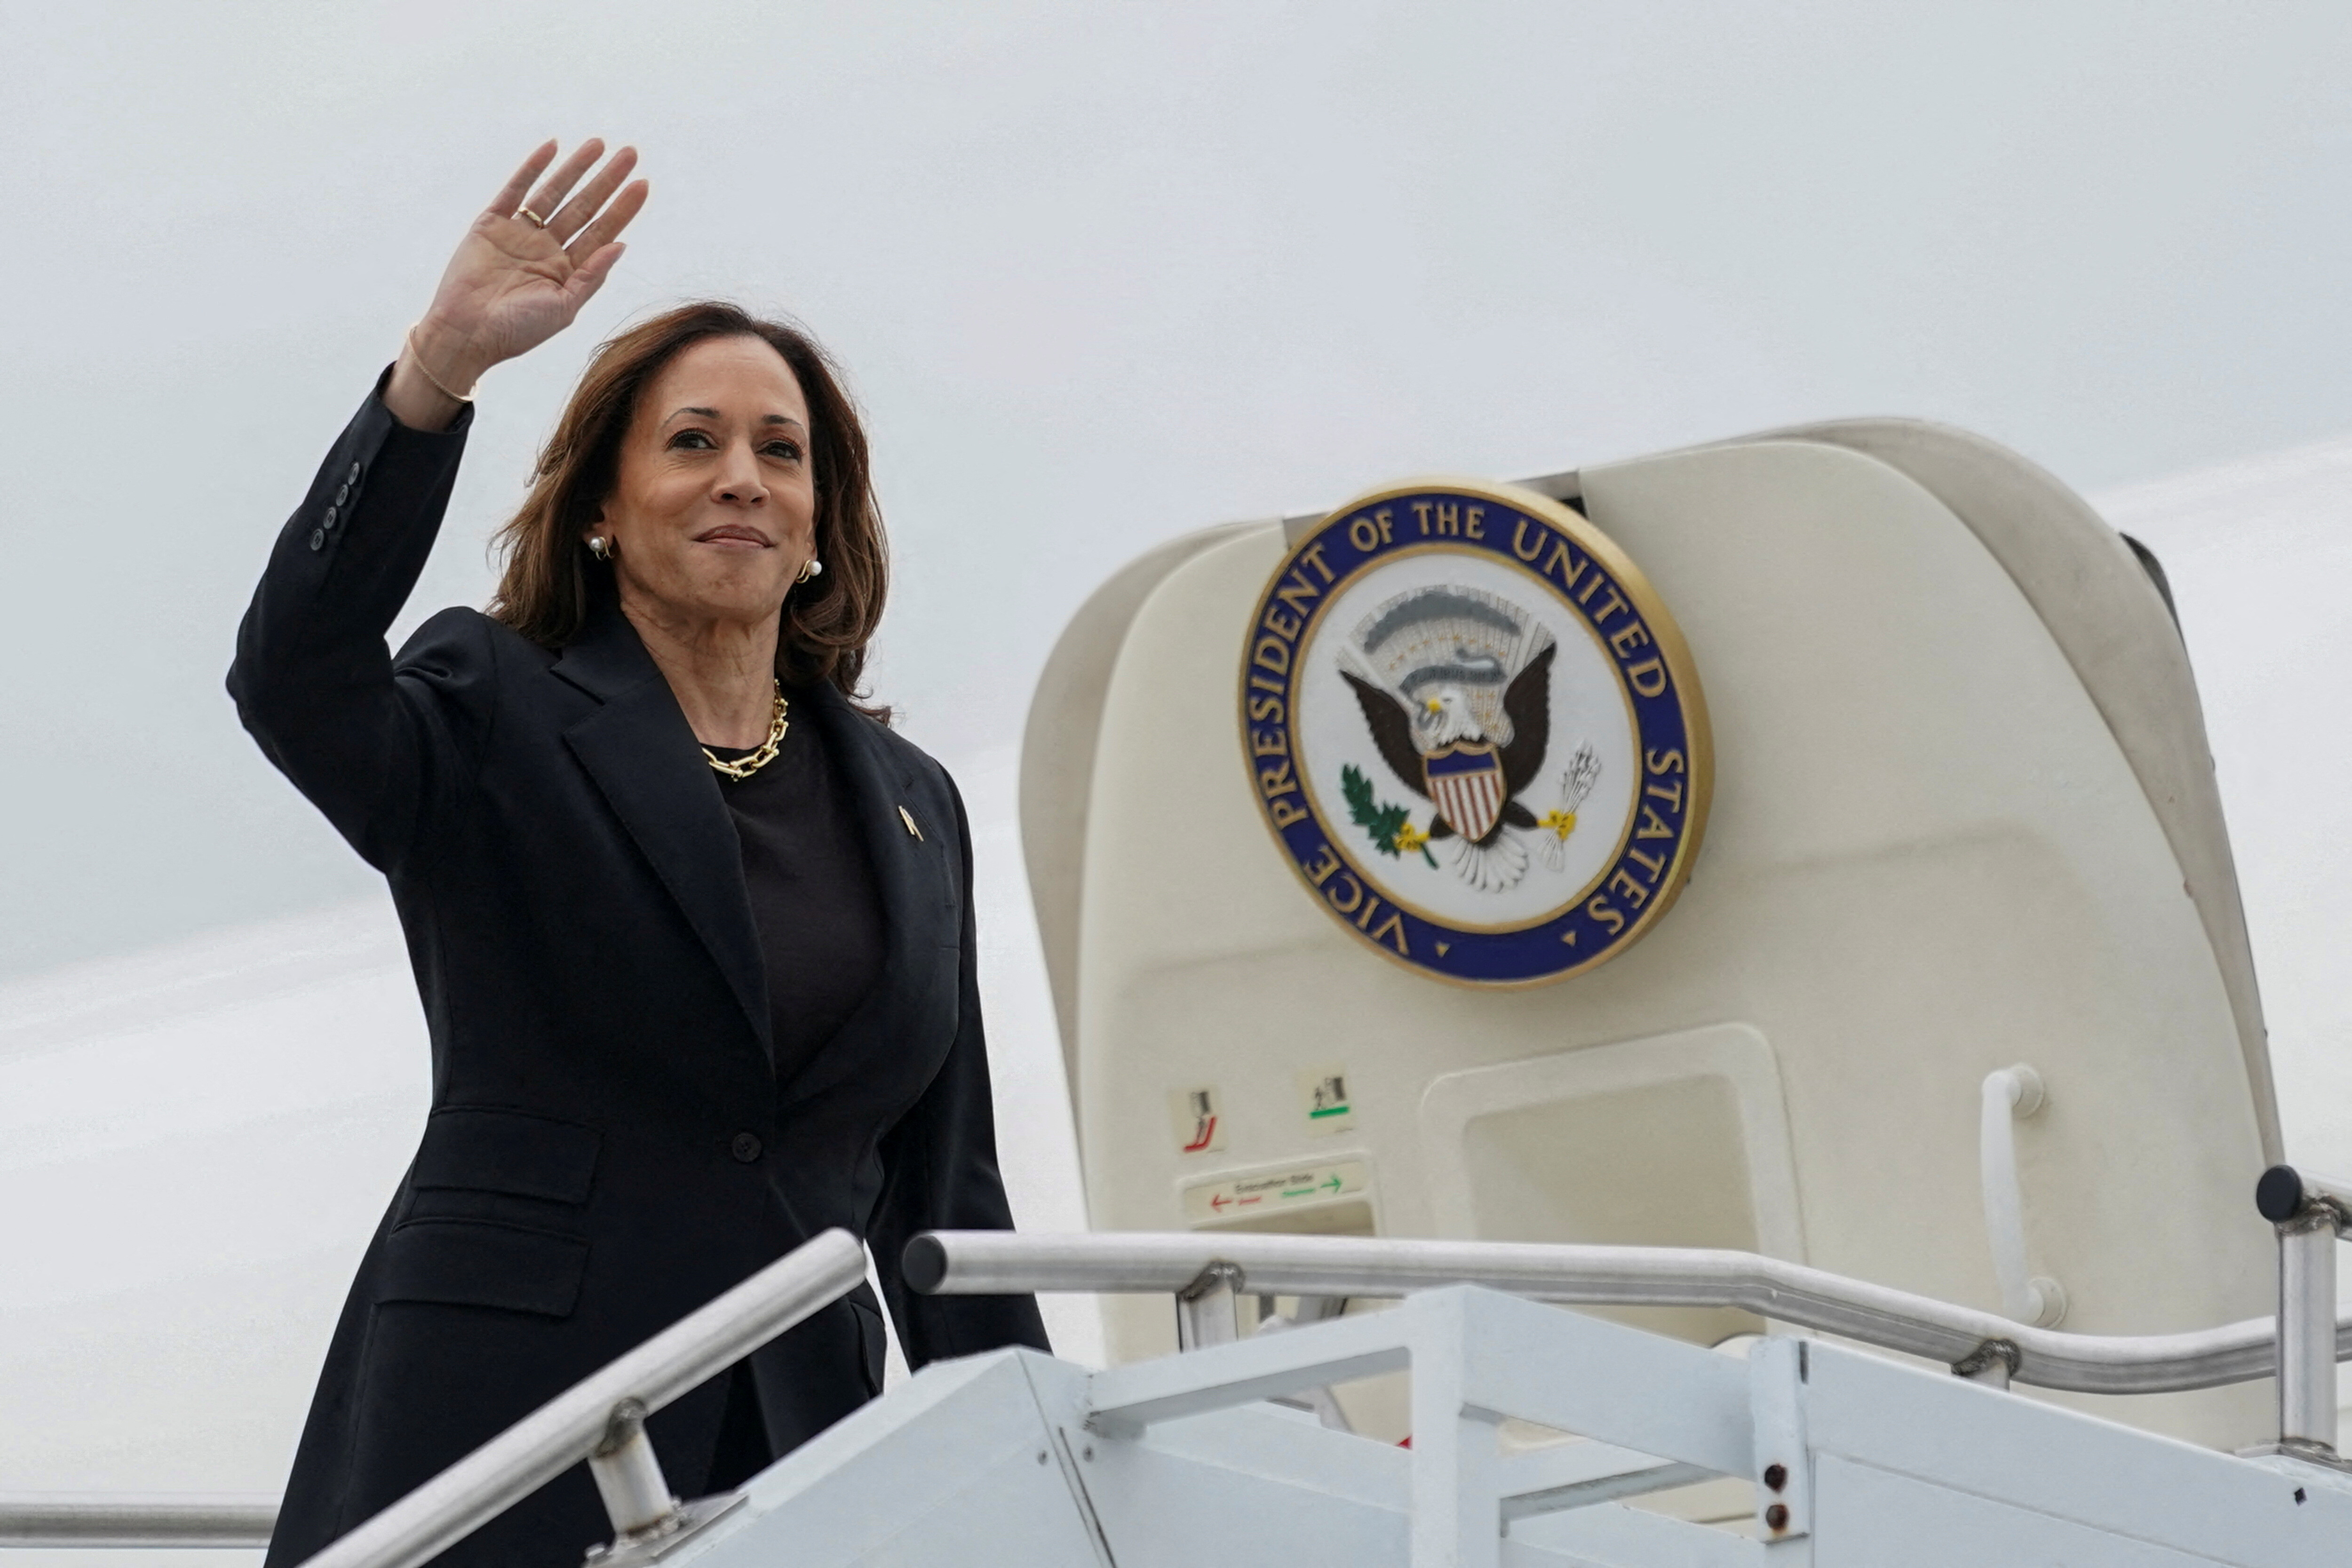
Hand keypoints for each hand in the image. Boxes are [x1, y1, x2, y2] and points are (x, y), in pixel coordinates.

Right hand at [388, 140, 648, 427]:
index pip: (602, 232)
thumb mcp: (564, 307)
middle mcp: (546, 248)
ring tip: (599, 144)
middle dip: (607, 180)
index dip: (623, 208)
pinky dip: (532, 168)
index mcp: (567, 270)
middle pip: (584, 206)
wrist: (466, 333)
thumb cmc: (517, 331)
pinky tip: (552, 148)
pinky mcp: (490, 224)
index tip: (643, 184)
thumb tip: (623, 244)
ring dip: (576, 168)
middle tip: (631, 153)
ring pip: (554, 192)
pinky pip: (515, 189)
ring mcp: (519, 233)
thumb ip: (592, 276)